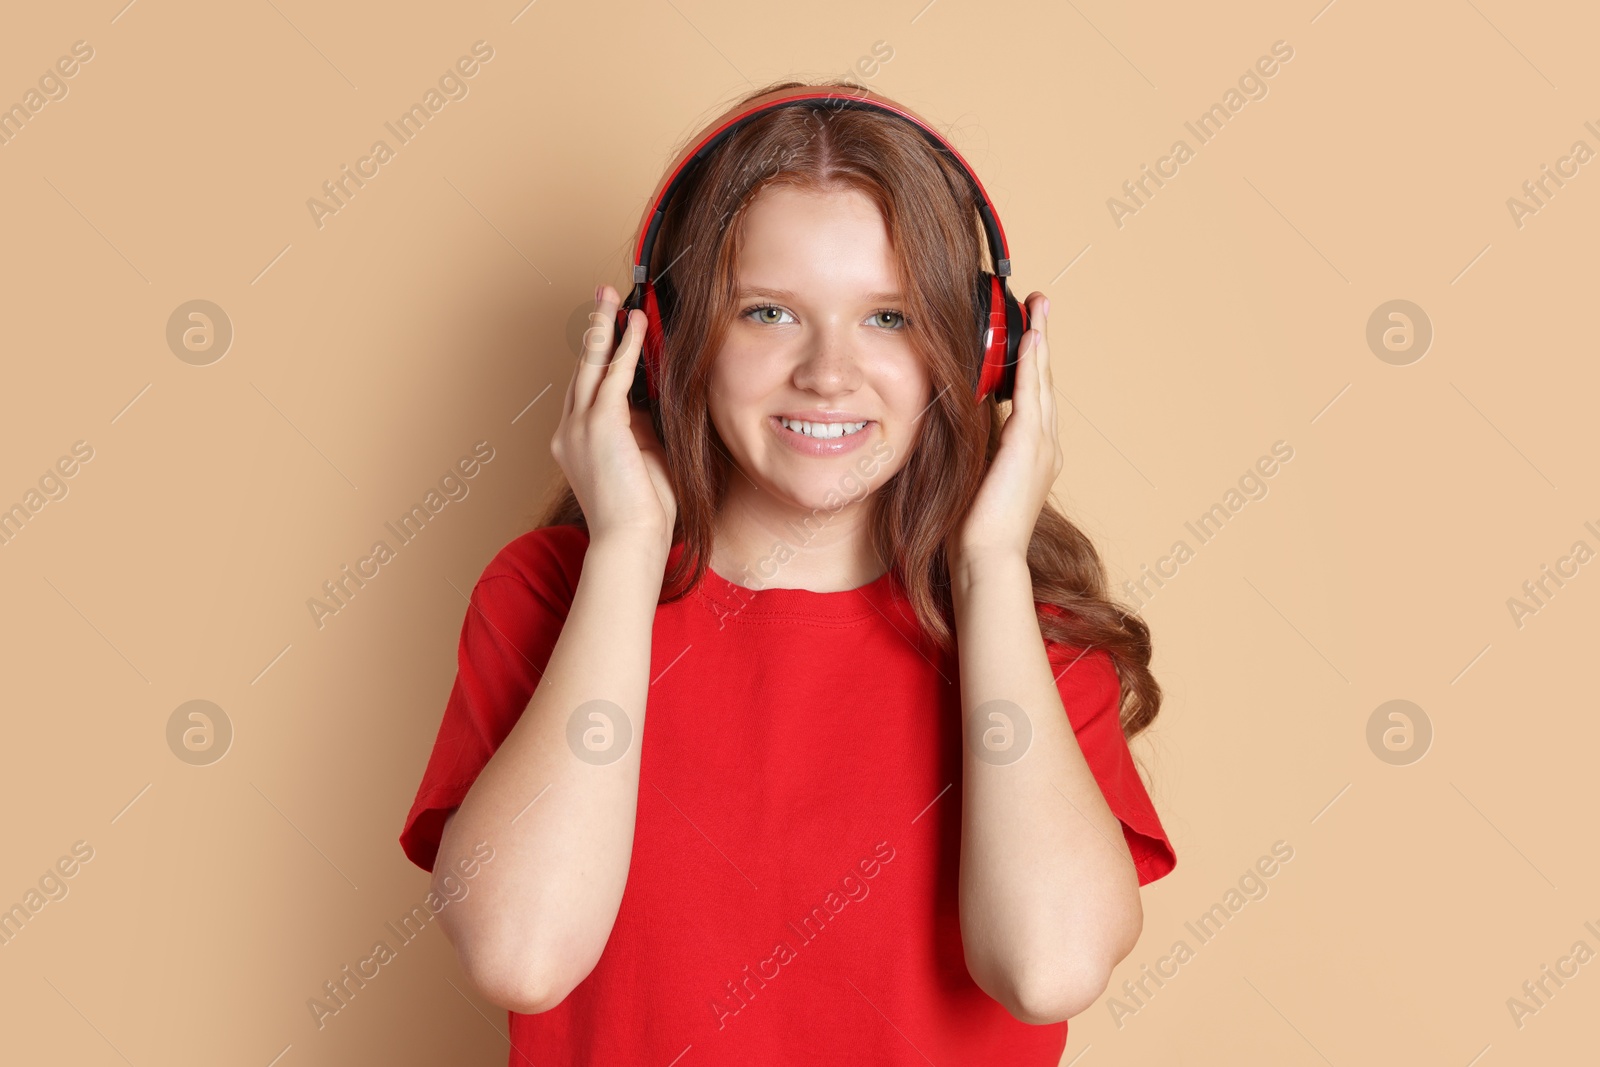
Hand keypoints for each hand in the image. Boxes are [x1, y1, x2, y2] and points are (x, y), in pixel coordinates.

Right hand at [551, 285, 677, 556]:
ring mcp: (579, 427)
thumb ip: (642, 427)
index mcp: (576, 442)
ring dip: (604, 326)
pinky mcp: (599, 425)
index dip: (599, 356)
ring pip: (591, 363)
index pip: (587, 389)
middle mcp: (569, 431)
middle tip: (602, 297)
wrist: (631, 540)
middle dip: (593, 329)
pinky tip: (634, 323)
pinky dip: (625, 346)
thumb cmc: (642, 512)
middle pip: (581, 367)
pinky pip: (613, 374)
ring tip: (612, 296)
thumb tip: (653, 398)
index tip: (611, 328)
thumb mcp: (642, 459)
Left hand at [947, 292, 1059, 573]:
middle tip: (1040, 305)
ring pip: (1043, 381)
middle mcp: (1045, 447)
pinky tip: (1033, 338)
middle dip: (1041, 342)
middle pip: (1044, 382)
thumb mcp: (972, 477)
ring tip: (1039, 307)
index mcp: (1032, 455)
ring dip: (1041, 342)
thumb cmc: (973, 530)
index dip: (1032, 364)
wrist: (987, 558)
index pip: (1033, 398)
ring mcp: (1043, 446)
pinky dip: (1034, 364)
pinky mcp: (1030, 446)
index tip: (1029, 334)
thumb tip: (954, 421)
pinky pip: (1033, 394)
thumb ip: (973, 448)